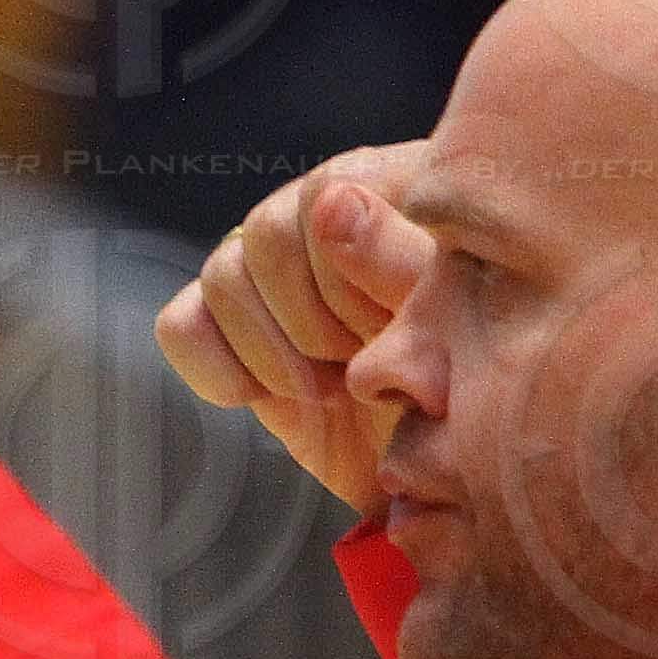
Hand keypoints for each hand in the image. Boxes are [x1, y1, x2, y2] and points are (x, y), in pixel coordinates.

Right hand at [152, 143, 436, 511]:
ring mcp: (276, 271)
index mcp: (395, 190)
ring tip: (331, 389)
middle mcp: (328, 215)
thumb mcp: (460, 328)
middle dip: (312, 322)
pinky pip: (183, 324)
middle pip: (263, 235)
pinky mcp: (237, 329)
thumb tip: (331, 203)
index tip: (387, 327)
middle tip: (361, 366)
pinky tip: (271, 396)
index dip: (344, 276)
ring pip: (222, 276)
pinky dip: (217, 368)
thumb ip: (402, 259)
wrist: (448, 468)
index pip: (323, 196)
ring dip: (274, 353)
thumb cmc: (474, 390)